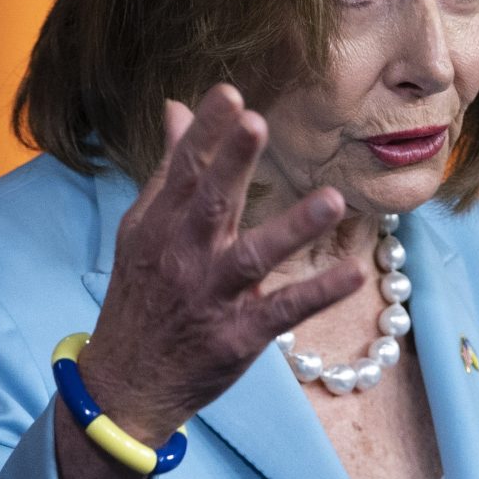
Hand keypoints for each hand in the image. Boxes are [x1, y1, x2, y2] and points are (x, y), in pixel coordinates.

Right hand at [75, 85, 367, 445]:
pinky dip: (318, 294)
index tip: (229, 93)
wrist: (124, 385)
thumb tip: (176, 108)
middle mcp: (183, 257)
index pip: (183, 171)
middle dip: (232, 163)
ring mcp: (212, 298)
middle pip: (211, 204)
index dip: (206, 132)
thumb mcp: (142, 231)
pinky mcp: (238, 337)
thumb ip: (169, 170)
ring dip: (292, 229)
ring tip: (332, 201)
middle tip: (257, 122)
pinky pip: (283, 312)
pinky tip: (354, 275)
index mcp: (160, 227)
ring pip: (252, 258)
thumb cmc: (141, 298)